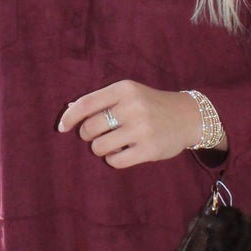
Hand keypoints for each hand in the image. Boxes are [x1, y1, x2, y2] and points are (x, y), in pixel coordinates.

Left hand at [58, 82, 201, 169]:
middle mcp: (132, 107)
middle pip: (90, 128)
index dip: (69, 118)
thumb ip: (101, 101)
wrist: (189, 117)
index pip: (86, 104)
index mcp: (124, 89)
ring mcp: (141, 129)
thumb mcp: (129, 94)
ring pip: (99, 147)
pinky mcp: (149, 149)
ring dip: (100, 149)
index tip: (61, 128)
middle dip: (88, 135)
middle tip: (99, 135)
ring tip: (112, 145)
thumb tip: (69, 111)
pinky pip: (115, 161)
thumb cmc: (151, 105)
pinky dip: (113, 159)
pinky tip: (123, 153)